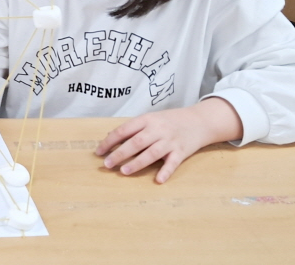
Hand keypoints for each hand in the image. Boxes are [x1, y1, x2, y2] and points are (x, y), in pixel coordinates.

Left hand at [96, 97, 242, 182]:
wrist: (199, 120)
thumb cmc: (170, 120)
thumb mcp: (151, 119)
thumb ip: (133, 128)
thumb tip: (111, 136)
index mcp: (147, 120)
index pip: (124, 130)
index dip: (110, 141)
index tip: (99, 152)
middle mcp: (157, 130)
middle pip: (136, 142)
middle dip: (120, 153)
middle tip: (107, 164)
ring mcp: (170, 141)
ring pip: (152, 153)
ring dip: (137, 163)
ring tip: (123, 171)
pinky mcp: (182, 152)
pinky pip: (173, 163)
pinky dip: (166, 171)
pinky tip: (158, 180)